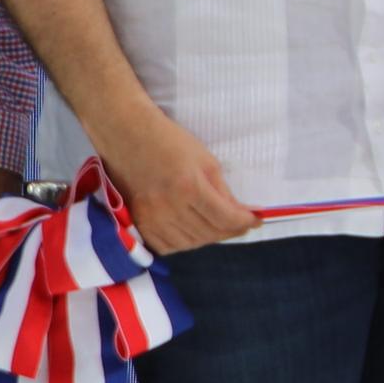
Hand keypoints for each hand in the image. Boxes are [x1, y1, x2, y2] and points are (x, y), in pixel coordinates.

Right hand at [90, 107, 255, 253]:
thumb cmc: (169, 142)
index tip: (255, 220)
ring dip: (209, 238)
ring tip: (218, 227)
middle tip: (240, 224)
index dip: (245, 222)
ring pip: (190, 243)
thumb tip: (243, 214)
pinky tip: (193, 232)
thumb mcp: (206, 161)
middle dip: (230, 231)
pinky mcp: (138, 223)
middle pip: (209, 234)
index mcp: (189, 188)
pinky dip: (184, 243)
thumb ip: (224, 192)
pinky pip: (167, 246)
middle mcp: (169, 208)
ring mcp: (151, 218)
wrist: (128, 136)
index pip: (225, 218)